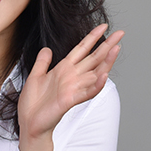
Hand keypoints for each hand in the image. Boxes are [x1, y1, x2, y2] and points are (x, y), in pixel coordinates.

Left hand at [18, 24, 123, 150]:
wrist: (29, 123)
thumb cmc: (32, 104)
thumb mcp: (35, 77)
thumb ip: (42, 62)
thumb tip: (47, 49)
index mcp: (63, 70)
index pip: (82, 50)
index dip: (92, 38)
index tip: (104, 26)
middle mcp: (71, 78)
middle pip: (93, 58)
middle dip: (107, 46)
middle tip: (121, 33)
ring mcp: (72, 89)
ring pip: (94, 73)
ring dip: (106, 62)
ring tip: (116, 49)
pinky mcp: (69, 100)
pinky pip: (87, 92)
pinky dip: (96, 85)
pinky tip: (104, 75)